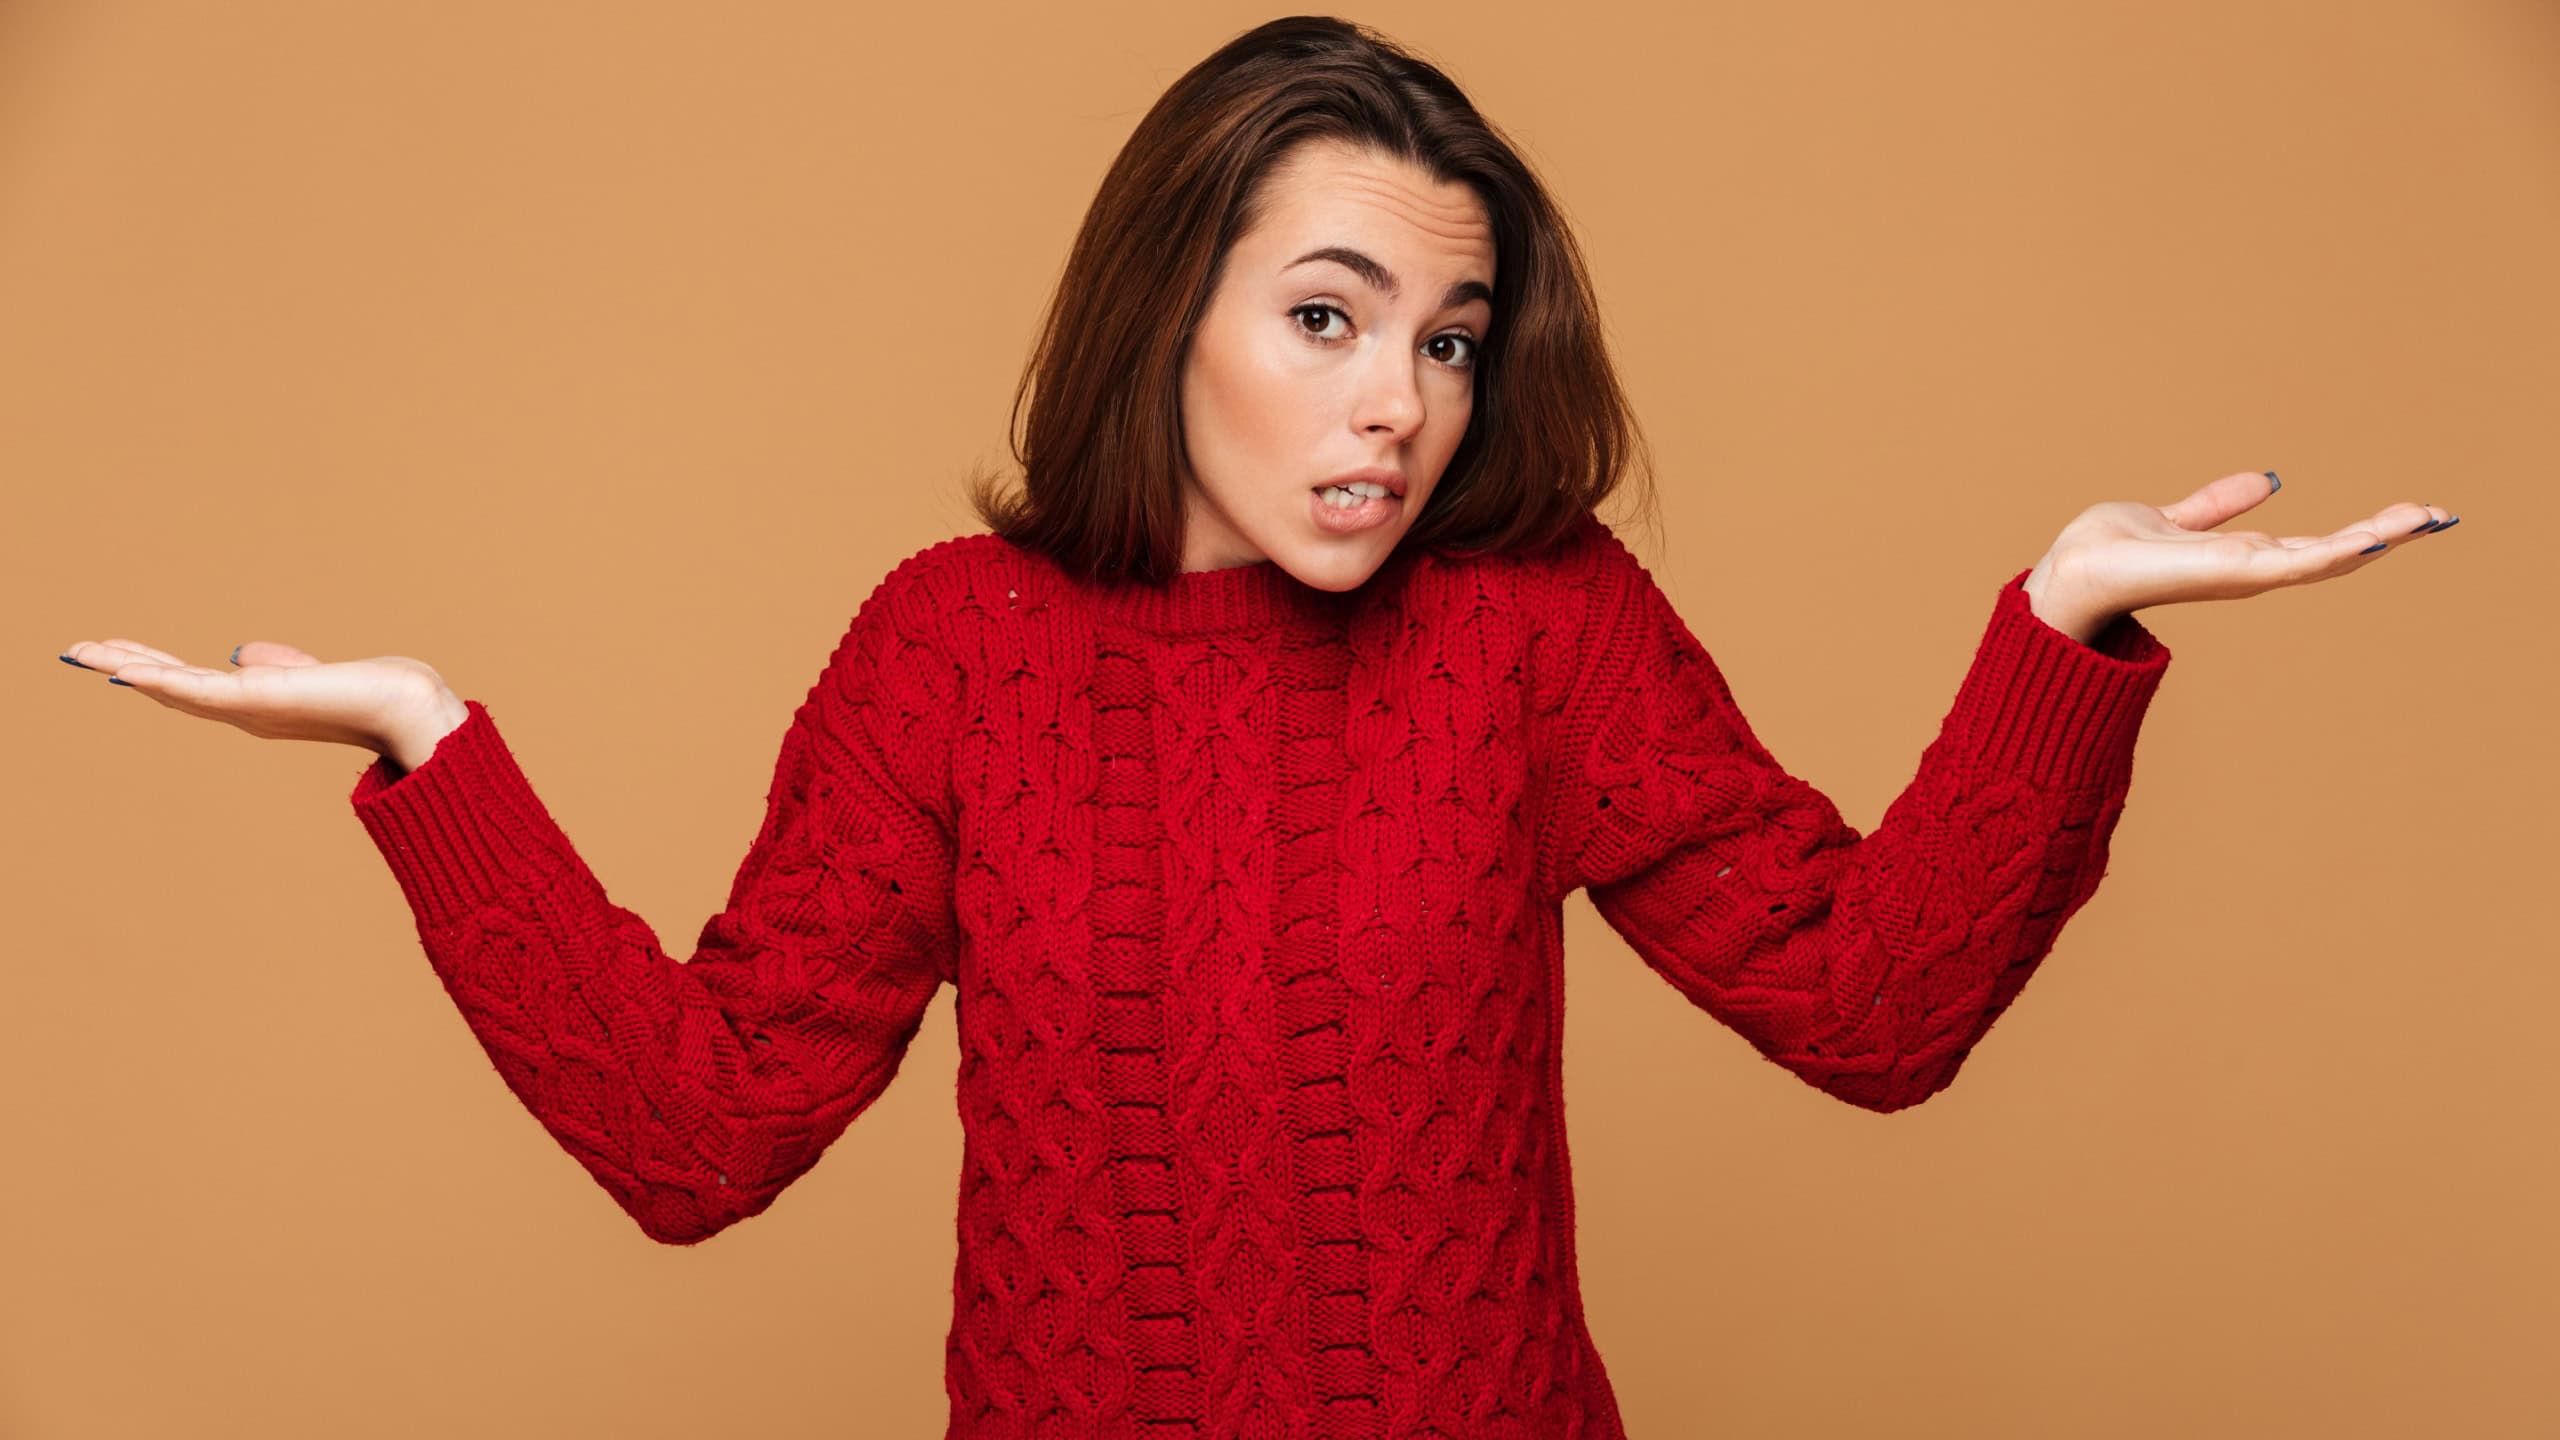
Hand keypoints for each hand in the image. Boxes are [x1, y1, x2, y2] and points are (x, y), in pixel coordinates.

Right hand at [57, 638, 466, 767]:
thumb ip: (274, 665)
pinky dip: (160, 678)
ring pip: (174, 687)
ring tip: (84, 652)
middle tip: (76, 650)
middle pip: (171, 686)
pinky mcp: (260, 700)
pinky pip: (199, 690)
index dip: (151, 668)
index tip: (113, 655)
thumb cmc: (371, 691)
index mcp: (255, 703)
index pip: (192, 681)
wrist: (407, 706)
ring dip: (127, 668)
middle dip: (124, 667)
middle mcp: (246, 712)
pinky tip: (127, 669)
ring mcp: (250, 708)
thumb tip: (239, 652)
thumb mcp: (309, 672)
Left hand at [2021, 471, 2458, 642]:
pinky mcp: (2231, 575)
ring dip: (2379, 539)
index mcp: (2243, 557)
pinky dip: (2336, 552)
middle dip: (2389, 535)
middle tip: (2441, 514)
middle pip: (2335, 551)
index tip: (2413, 513)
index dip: (2366, 531)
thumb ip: (2219, 505)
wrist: (2075, 570)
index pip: (2317, 543)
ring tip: (2427, 518)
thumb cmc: (2109, 551)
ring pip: (2327, 558)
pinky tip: (2374, 538)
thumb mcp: (2178, 516)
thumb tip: (2269, 479)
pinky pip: (2294, 564)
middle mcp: (2251, 570)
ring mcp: (2245, 576)